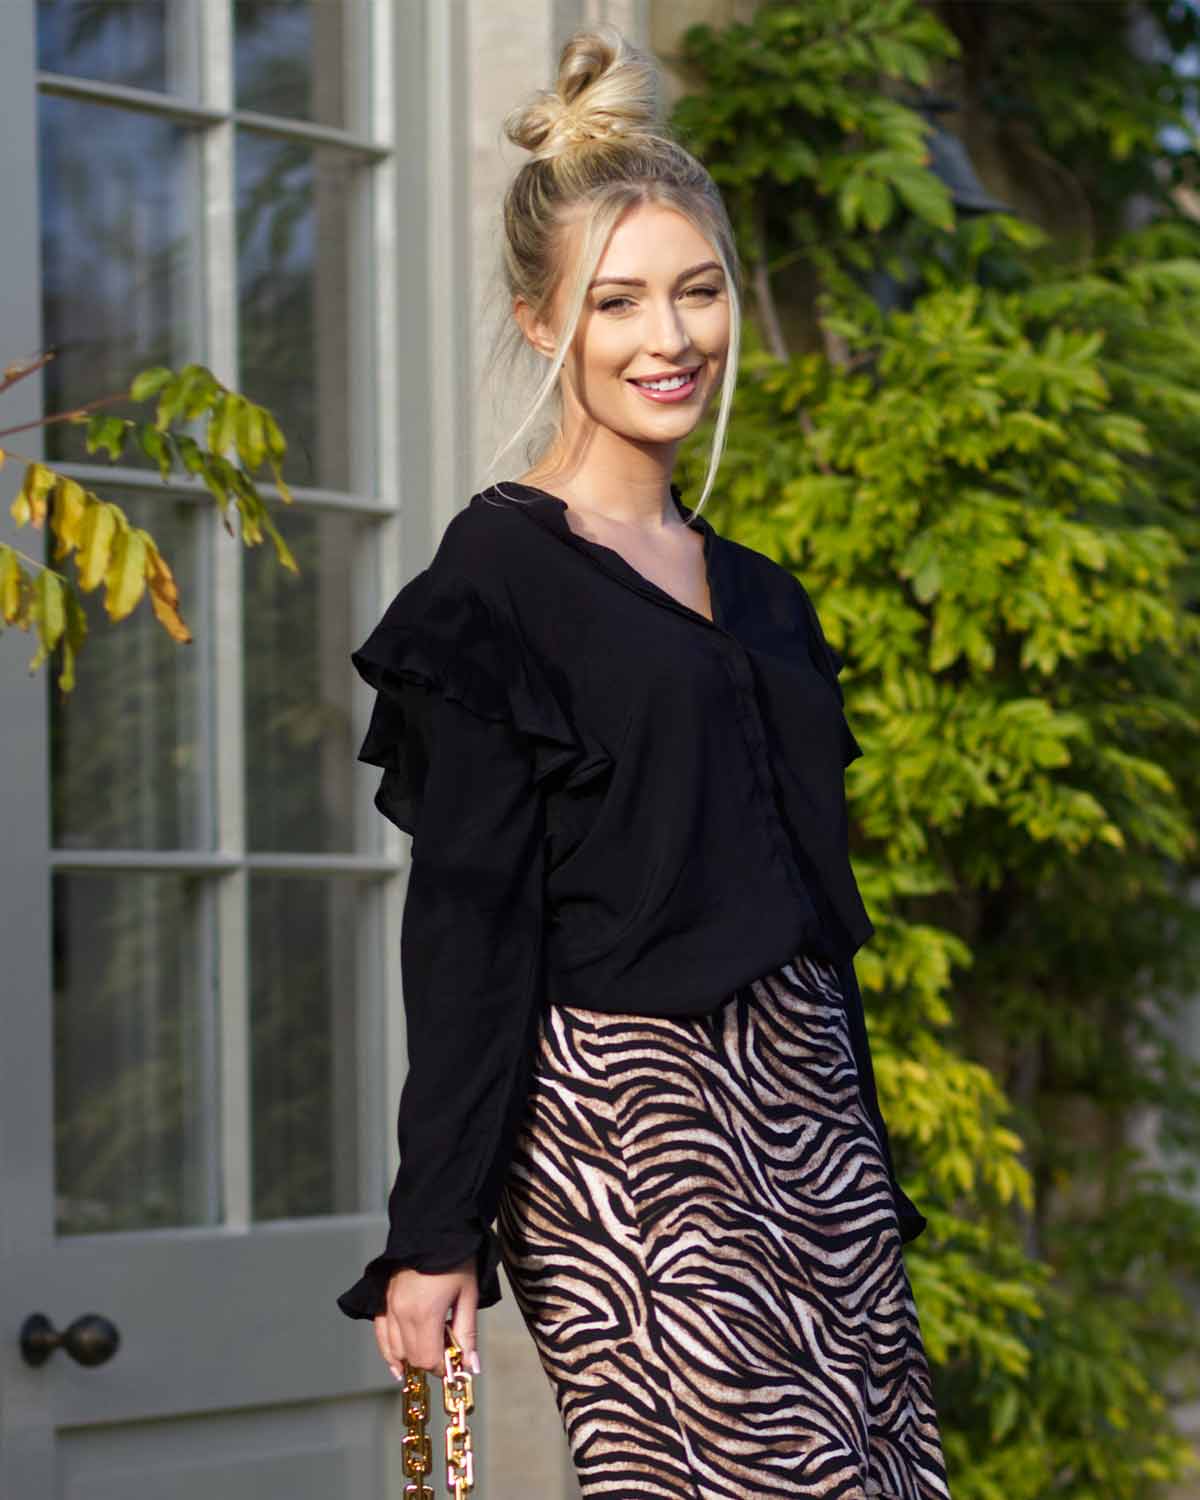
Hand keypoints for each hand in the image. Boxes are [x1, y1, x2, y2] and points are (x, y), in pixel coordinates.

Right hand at [373, 1257, 480, 1378]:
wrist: (433, 1229)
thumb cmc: (456, 1259)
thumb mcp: (468, 1295)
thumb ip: (467, 1333)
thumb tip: (471, 1366)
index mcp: (424, 1314)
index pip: (429, 1360)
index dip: (444, 1367)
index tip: (456, 1362)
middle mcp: (402, 1313)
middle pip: (412, 1358)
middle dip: (430, 1362)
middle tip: (447, 1353)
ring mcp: (389, 1306)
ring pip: (394, 1350)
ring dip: (411, 1358)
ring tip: (429, 1352)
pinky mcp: (383, 1300)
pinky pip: (381, 1334)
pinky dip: (389, 1350)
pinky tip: (398, 1363)